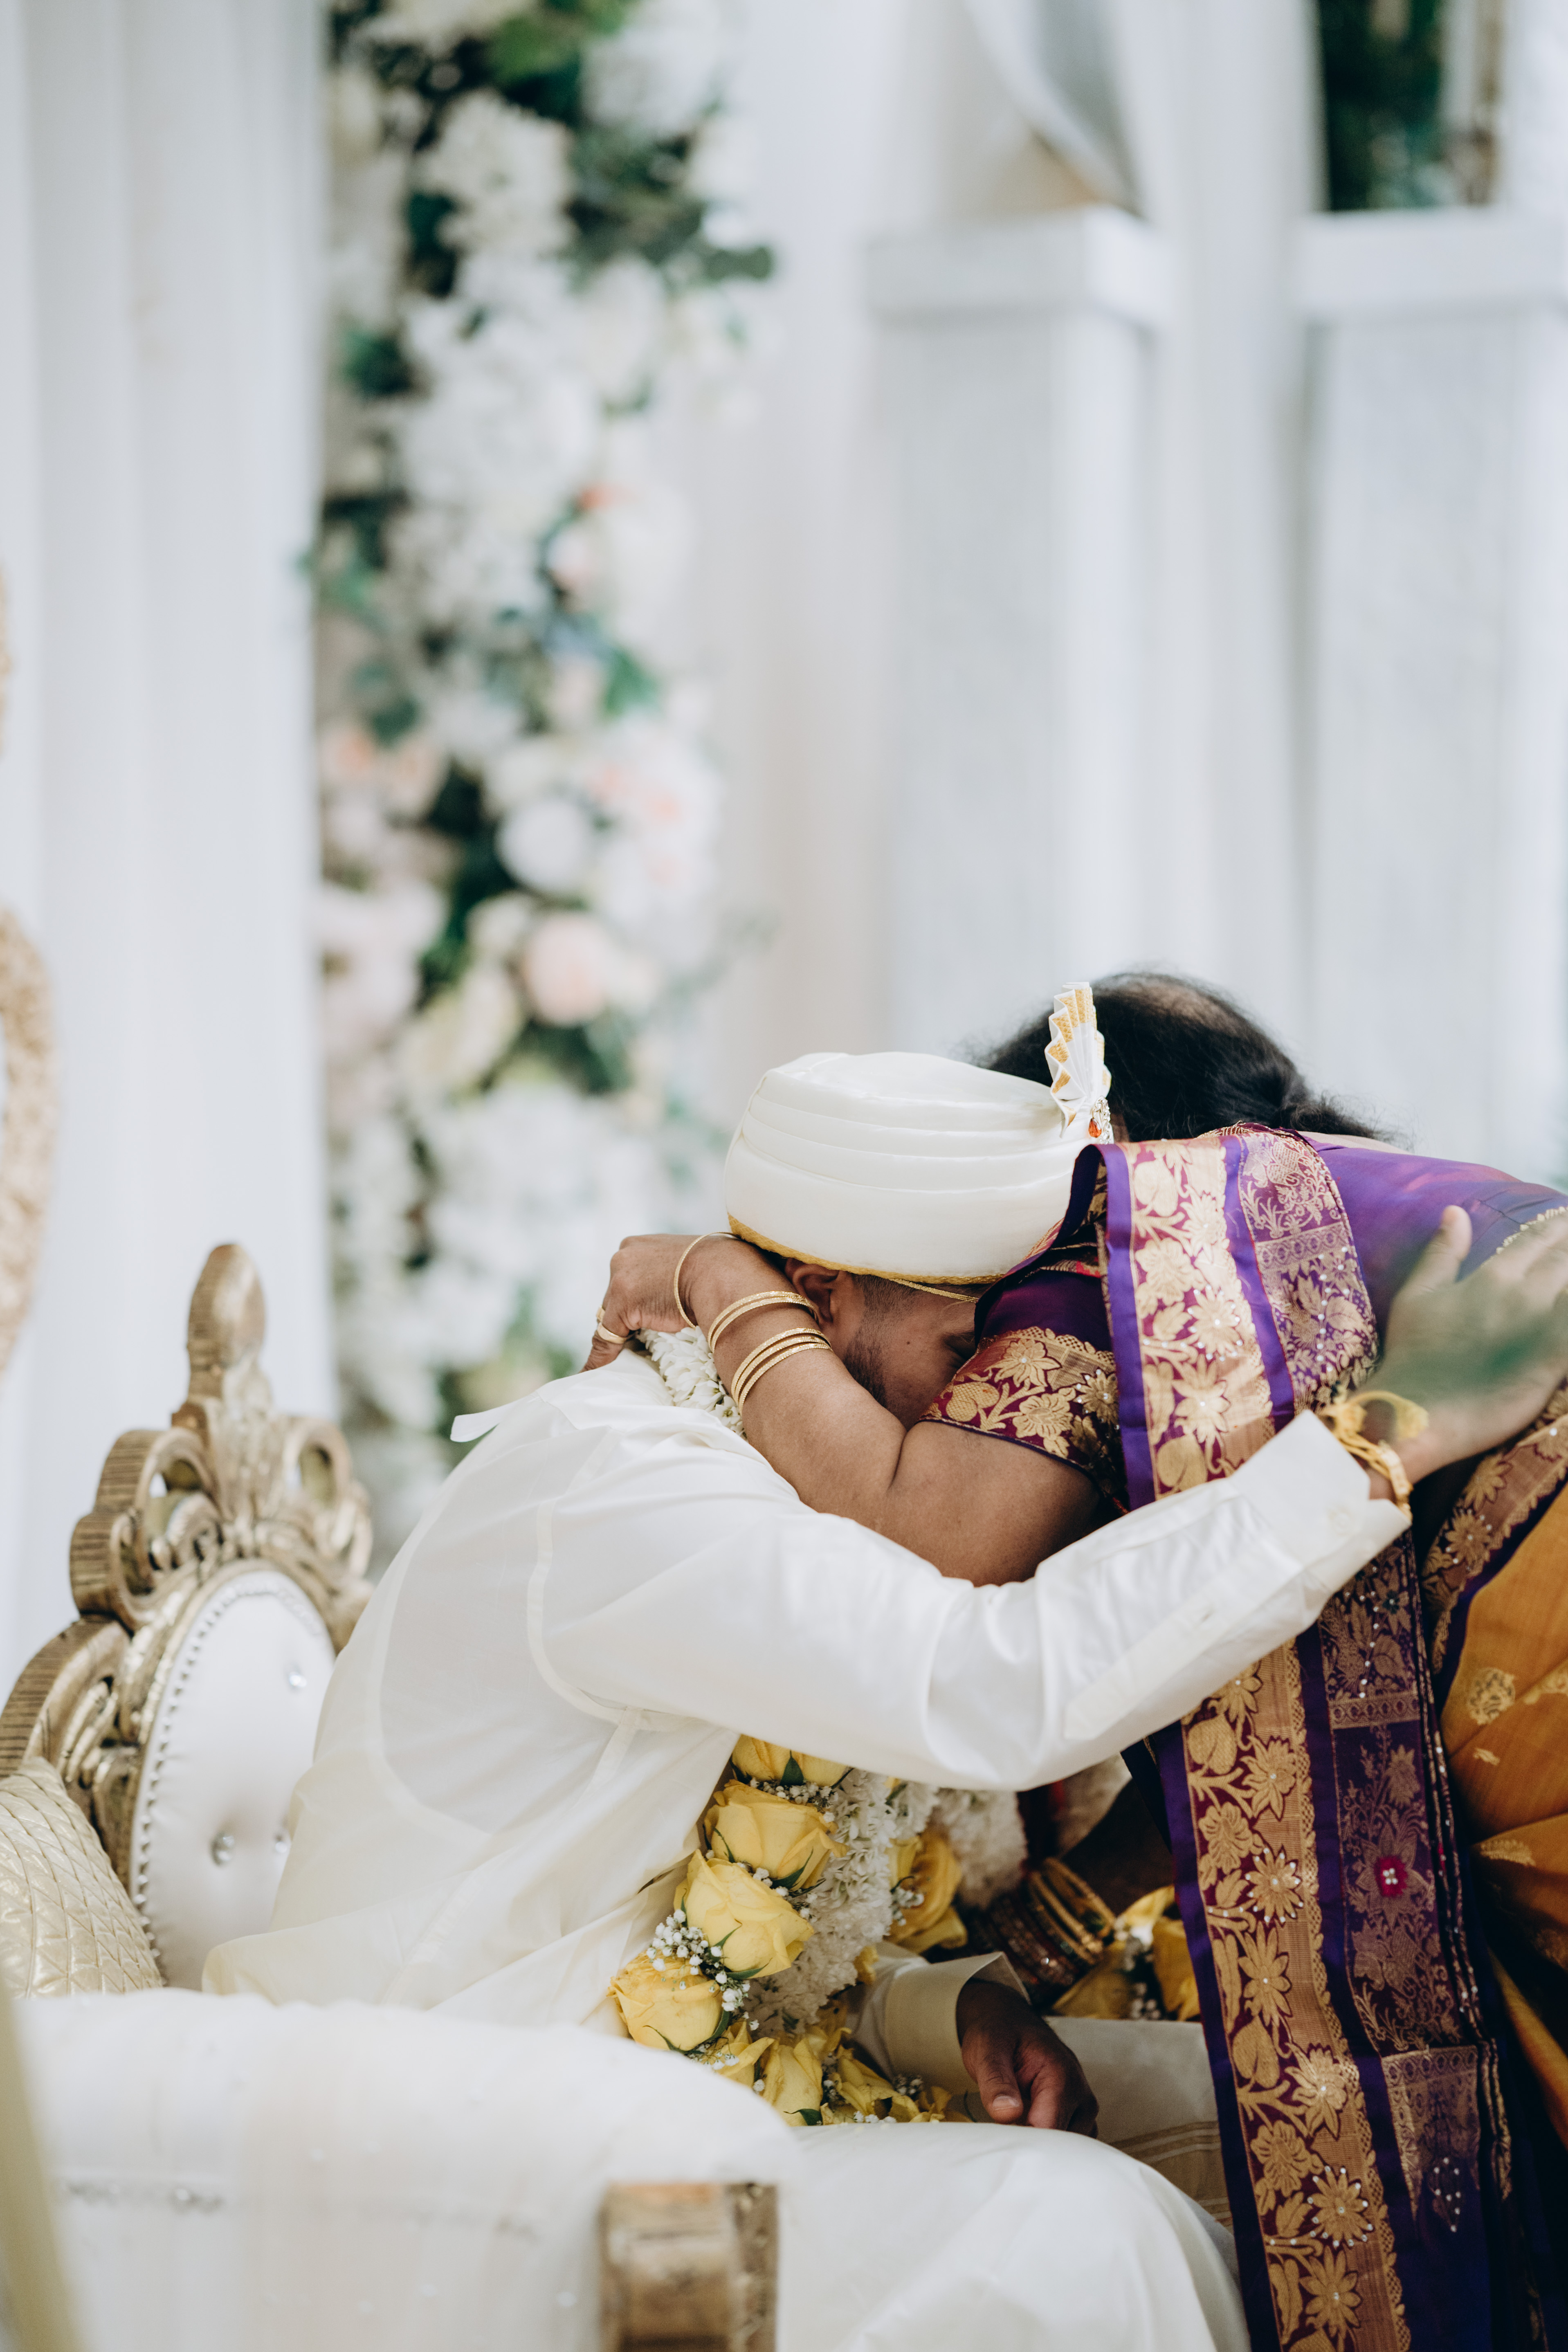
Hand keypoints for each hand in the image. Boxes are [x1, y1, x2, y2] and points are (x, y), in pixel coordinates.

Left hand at [581, 1233, 774, 1370]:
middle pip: (616, 1294)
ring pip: (610, 1313)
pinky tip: (598, 1368)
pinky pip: (606, 1335)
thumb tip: (669, 1297)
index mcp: (639, 1244)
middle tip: (642, 1335)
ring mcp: (620, 1278)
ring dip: (617, 1333)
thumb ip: (670, 1276)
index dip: (636, 1300)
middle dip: (626, 1314)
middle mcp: (624, 1255)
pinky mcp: (622, 1304)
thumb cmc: (716, 1270)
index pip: (628, 1278)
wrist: (721, 1274)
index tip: (643, 1316)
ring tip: (624, 1353)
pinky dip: (603, 1355)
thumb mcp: (687, 1267)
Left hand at [955, 1978, 1097, 2132]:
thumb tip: (1007, 2114)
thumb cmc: (998, 2034)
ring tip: (1015, 2124)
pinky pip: (1071, 2141)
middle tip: (1004, 2132)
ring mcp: (1084, 2104)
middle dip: (1033, 2147)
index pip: (1049, 2131)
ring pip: (1068, 2148)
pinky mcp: (1079, 2112)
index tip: (1001, 2140)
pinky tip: (1027, 2128)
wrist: (1008, 2020)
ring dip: (1042, 2146)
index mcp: (1062, 2077)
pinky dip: (1051, 2144)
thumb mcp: (987, 2051)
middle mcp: (1081, 2092)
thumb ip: (997, 2082)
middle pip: (1062, 2145)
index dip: (1023, 2142)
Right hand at [1370, 1206, 1567, 1481]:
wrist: (1416, 1416)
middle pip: (1566, 1258)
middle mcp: (1525, 1294)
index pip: (1538, 1238)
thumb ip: (1443, 1252)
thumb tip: (1456, 1211)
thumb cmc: (1411, 1356)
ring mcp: (1544, 1327)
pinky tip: (1567, 1313)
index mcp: (1493, 1275)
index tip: (1565, 1219)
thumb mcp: (1417, 1296)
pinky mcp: (1555, 1359)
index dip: (1557, 1226)